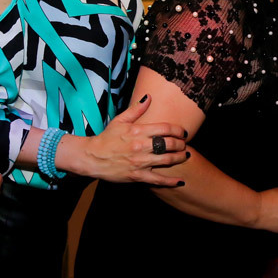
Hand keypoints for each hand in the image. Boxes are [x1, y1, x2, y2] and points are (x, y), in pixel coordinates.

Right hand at [74, 96, 188, 185]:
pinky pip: (157, 180)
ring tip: (185, 155)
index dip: (178, 130)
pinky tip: (181, 181)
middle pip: (169, 144)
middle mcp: (141, 146)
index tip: (183, 132)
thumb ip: (136, 109)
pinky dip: (170, 181)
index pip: (165, 128)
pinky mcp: (137, 176)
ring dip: (179, 158)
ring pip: (167, 160)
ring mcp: (140, 162)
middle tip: (184, 144)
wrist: (92, 157)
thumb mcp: (119, 120)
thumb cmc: (106, 138)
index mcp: (138, 131)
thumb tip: (149, 96)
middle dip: (181, 144)